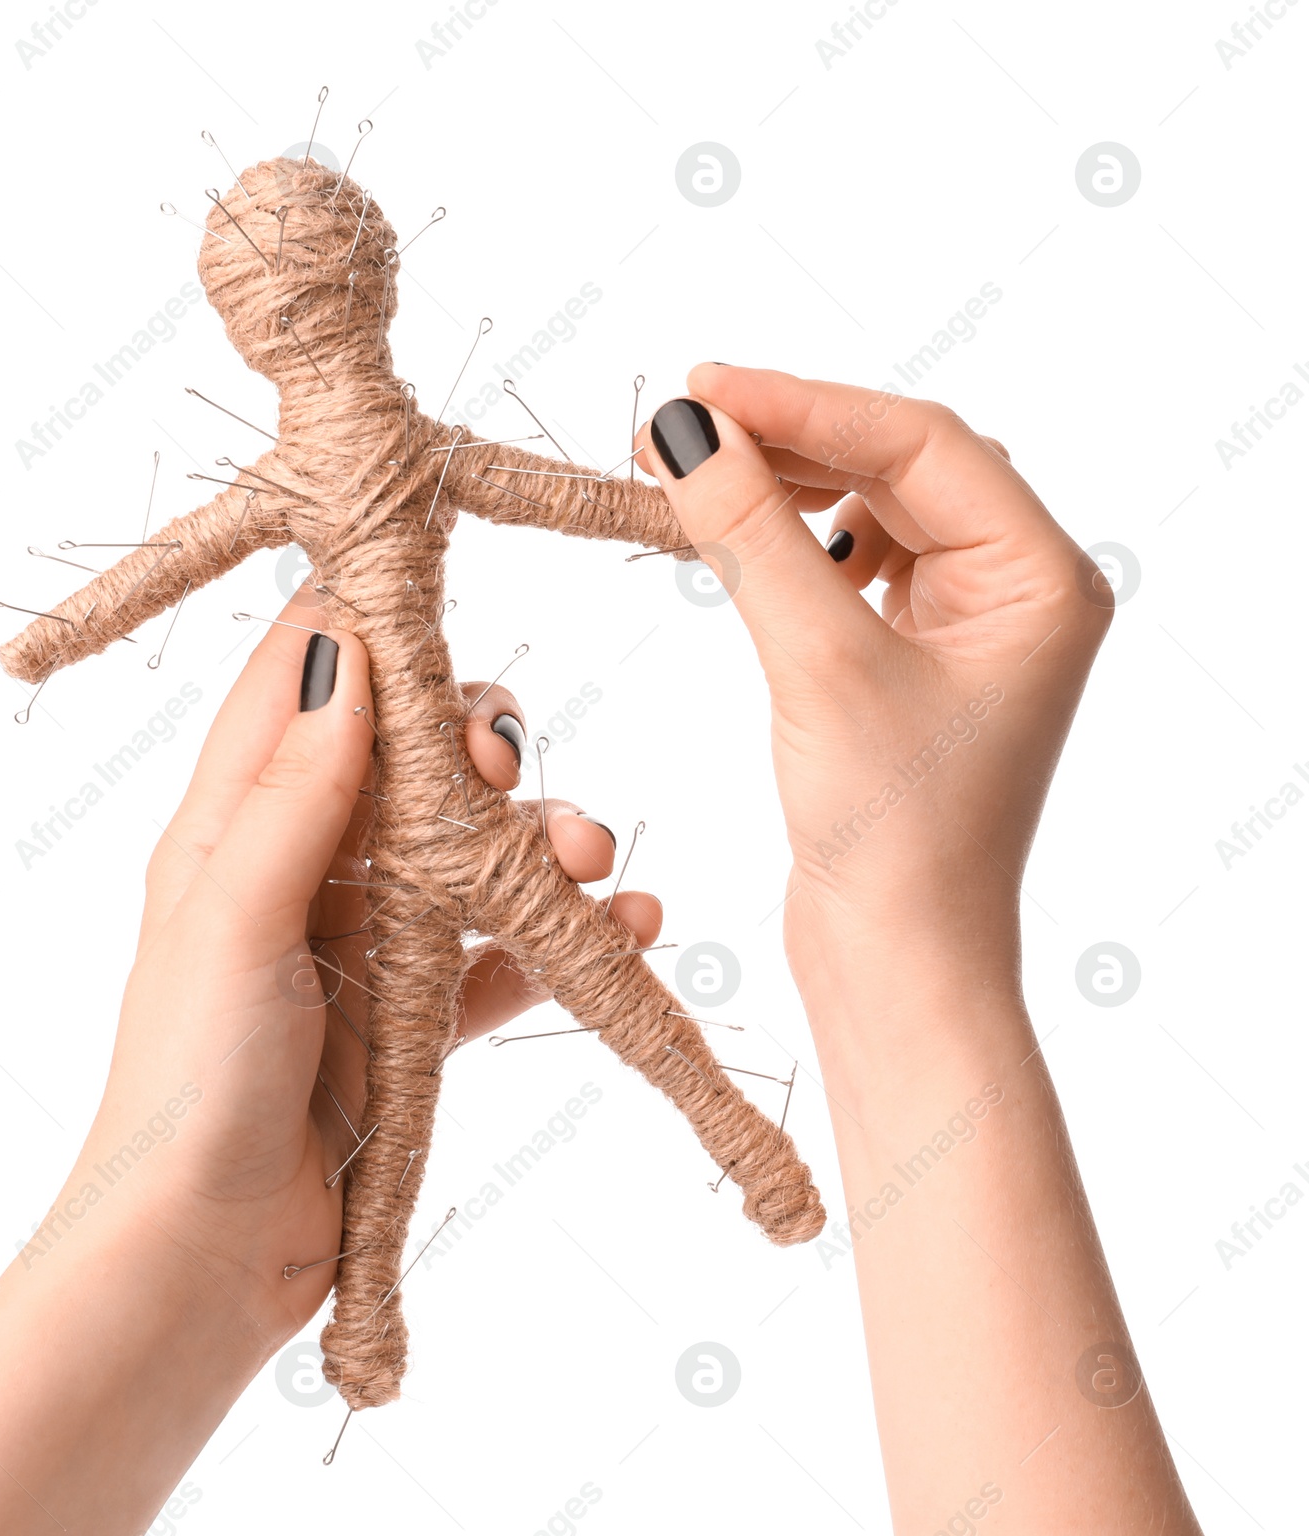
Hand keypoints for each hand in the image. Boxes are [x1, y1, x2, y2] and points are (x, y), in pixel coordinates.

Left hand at [82, 589, 661, 1345]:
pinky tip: (623, 930)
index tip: (440, 609)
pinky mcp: (413, 1016)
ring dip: (539, 843)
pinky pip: (499, 954)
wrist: (204, 1256)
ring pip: (470, 854)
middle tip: (512, 770)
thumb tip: (349, 656)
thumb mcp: (234, 919)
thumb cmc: (190, 1081)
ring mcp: (365, 942)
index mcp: (237, 826)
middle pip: (409, 765)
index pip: (300, 688)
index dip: (368, 638)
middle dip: (480, 752)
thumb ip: (293, 794)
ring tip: (598, 864)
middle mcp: (304, 869)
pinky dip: (559, 936)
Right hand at [637, 368, 1111, 1020]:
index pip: (921, 443)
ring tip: (691, 474)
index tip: (702, 387)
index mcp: (1041, 578)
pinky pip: (850, 565)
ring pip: (870, 509)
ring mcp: (965, 625)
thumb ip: (753, 536)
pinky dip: (789, 543)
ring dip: (782, 488)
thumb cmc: (897, 834)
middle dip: (788, 441)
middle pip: (897, 465)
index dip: (806, 405)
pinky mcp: (912, 660)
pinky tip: (738, 540)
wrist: (897, 960)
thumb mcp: (819, 665)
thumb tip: (683, 432)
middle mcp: (1016, 589)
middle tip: (681, 420)